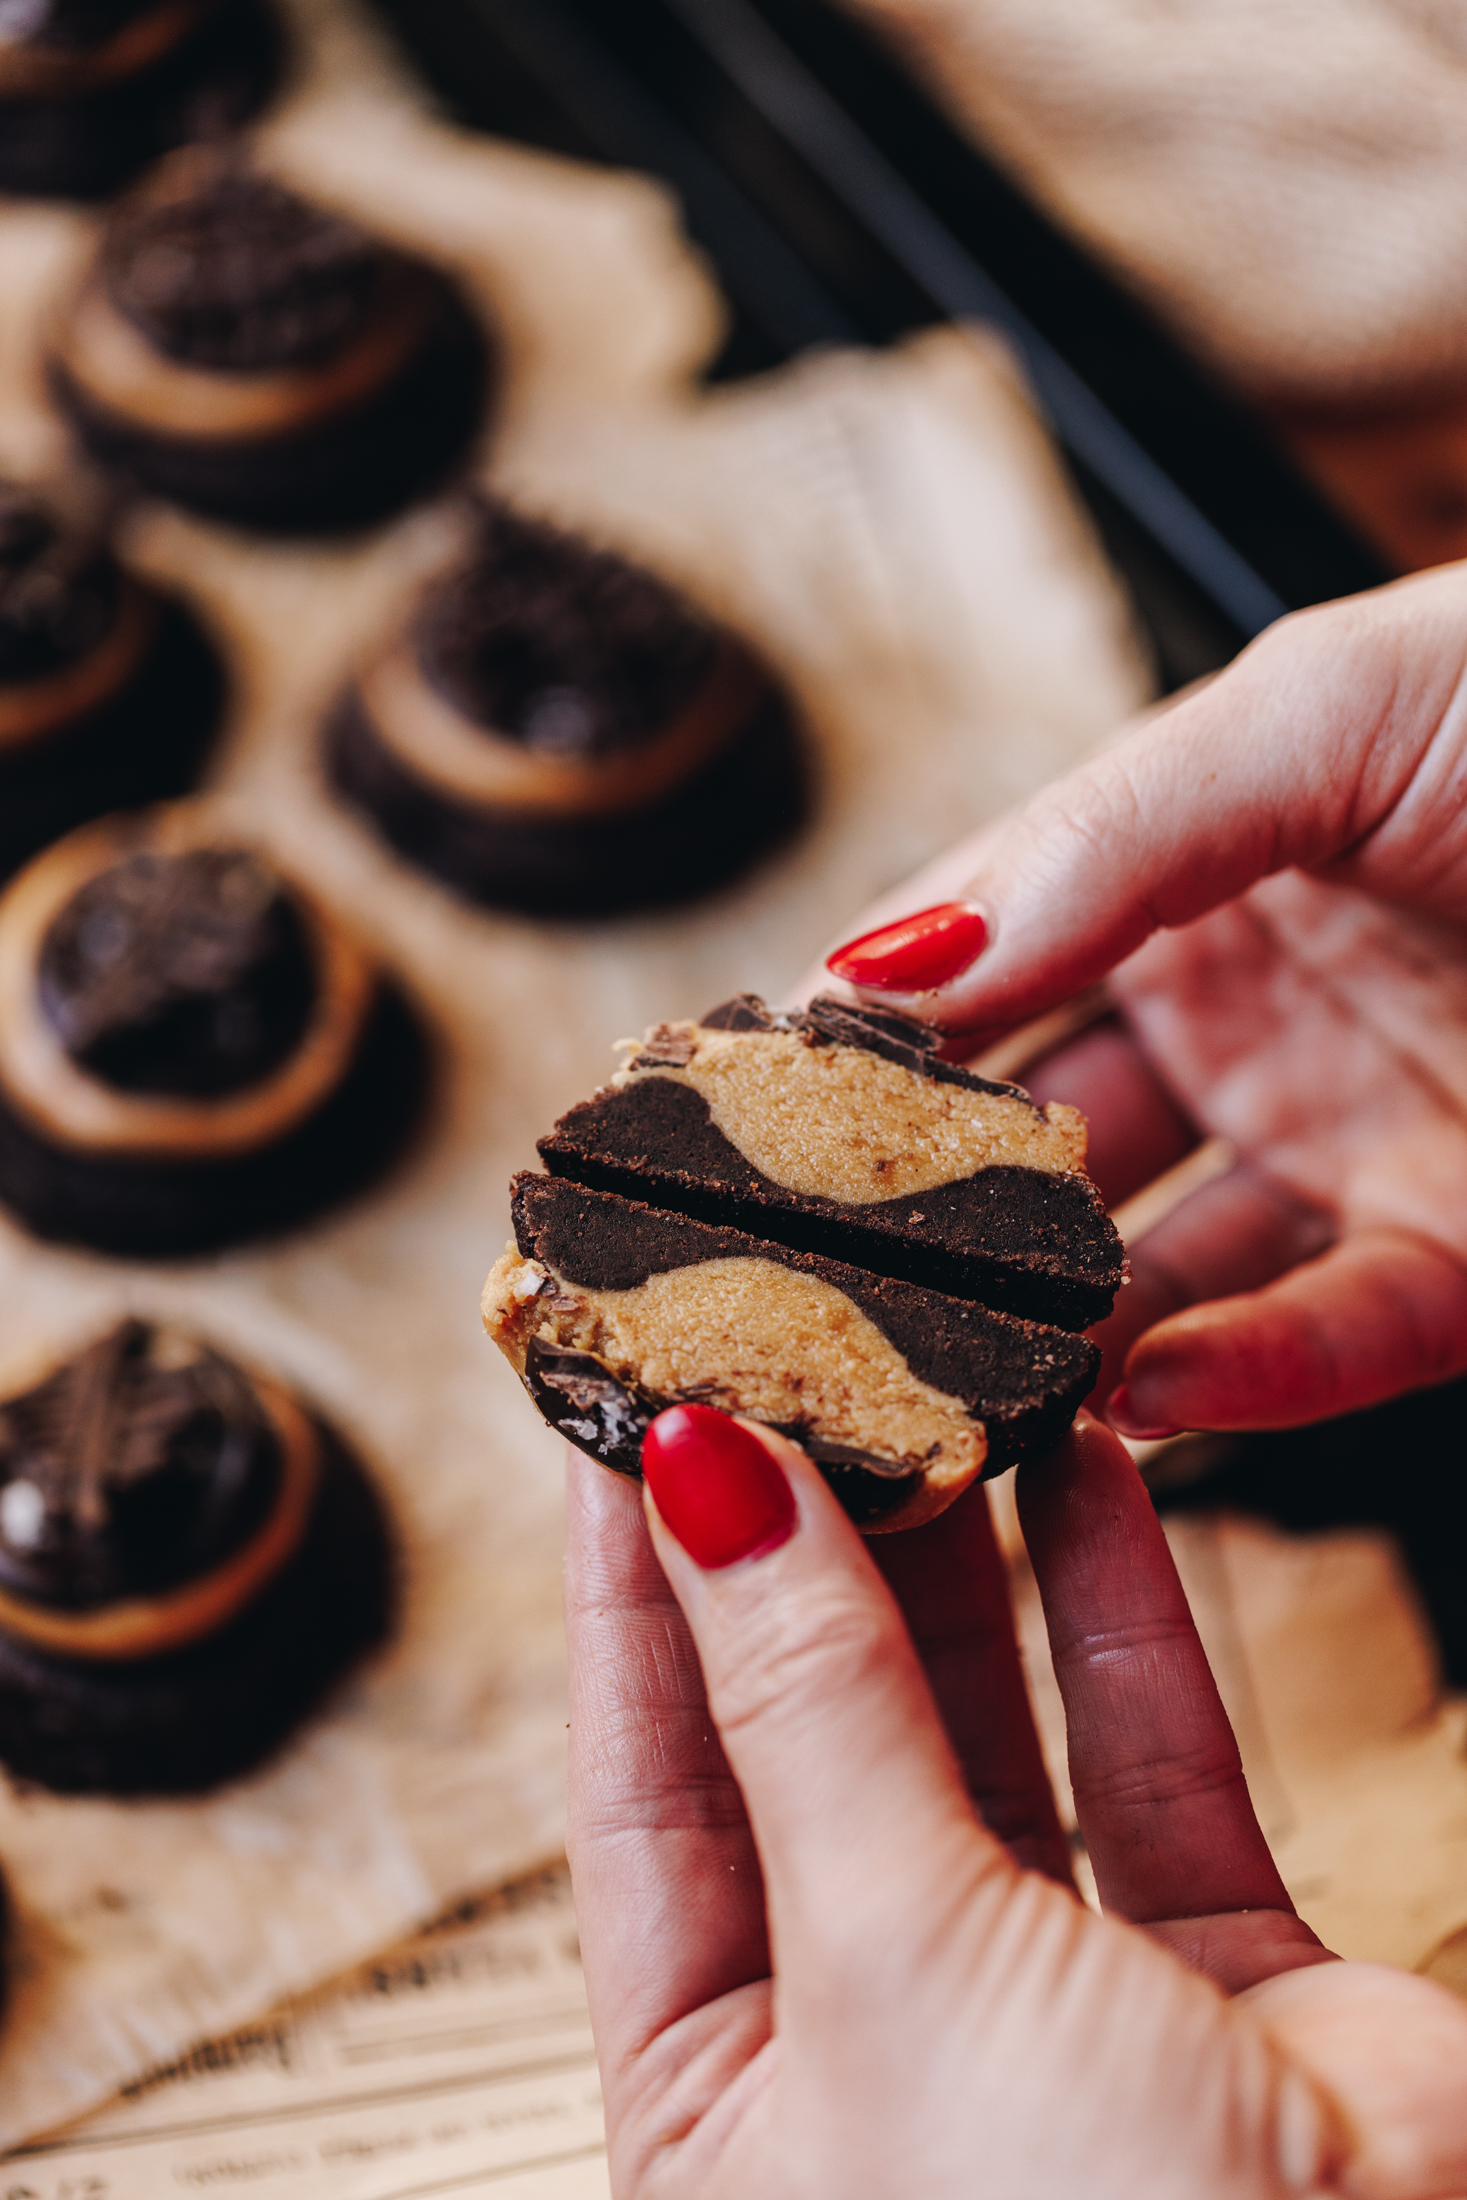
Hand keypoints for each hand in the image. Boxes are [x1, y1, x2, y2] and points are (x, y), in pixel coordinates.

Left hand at [566, 1411, 1466, 2197]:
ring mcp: (1052, 2020)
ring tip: (921, 1385)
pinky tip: (1083, 1472)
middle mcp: (873, 2062)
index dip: (636, 1599)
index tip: (633, 1423)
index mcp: (722, 2117)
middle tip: (783, 1368)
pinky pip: (1148, 1765)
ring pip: (980, 1736)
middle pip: (806, 1746)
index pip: (641, 1796)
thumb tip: (704, 1494)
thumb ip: (811, 1712)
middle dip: (801, 1551)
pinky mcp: (1220, 1988)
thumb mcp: (893, 1966)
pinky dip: (1119, 1615)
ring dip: (959, 1557)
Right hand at [821, 563, 1466, 1434]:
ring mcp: (1343, 1149)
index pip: (976, 974)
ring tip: (941, 1377)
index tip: (725, 1121)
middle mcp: (1243, 1023)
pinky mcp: (1461, 1266)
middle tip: (796, 1283)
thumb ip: (1102, 834)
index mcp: (1180, 873)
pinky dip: (1227, 1387)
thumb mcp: (1324, 708)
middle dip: (920, 1213)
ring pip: (1152, 1273)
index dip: (853, 1044)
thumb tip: (880, 958)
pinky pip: (1320, 1347)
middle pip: (1036, 1144)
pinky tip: (1134, 1398)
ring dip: (1050, 1331)